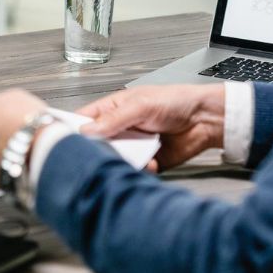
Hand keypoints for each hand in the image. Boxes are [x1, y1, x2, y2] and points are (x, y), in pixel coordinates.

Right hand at [77, 83, 225, 171]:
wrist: (206, 119)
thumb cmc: (175, 101)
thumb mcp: (140, 105)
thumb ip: (113, 119)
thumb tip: (87, 130)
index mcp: (113, 109)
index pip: (84, 120)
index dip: (73, 129)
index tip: (67, 139)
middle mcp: (120, 129)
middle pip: (97, 144)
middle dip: (100, 150)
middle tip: (106, 151)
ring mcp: (133, 146)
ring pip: (116, 160)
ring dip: (123, 160)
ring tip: (134, 155)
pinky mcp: (147, 161)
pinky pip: (136, 170)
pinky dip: (142, 169)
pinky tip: (151, 161)